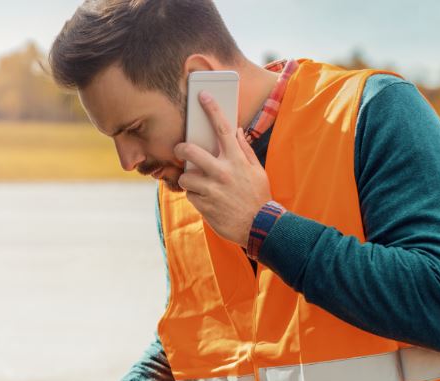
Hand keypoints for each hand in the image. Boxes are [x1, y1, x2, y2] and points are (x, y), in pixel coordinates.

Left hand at [173, 92, 271, 245]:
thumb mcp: (257, 171)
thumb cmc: (258, 196)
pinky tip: (205, 199)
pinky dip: (194, 196)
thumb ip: (245, 150)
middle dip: (181, 149)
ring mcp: (212, 189)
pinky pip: (190, 195)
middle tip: (180, 150)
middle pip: (191, 151)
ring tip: (197, 183)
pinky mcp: (204, 205)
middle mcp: (223, 172)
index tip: (202, 96)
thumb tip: (237, 131)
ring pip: (186, 177)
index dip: (212, 109)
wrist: (259, 226)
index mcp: (237, 160)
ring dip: (188, 179)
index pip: (223, 128)